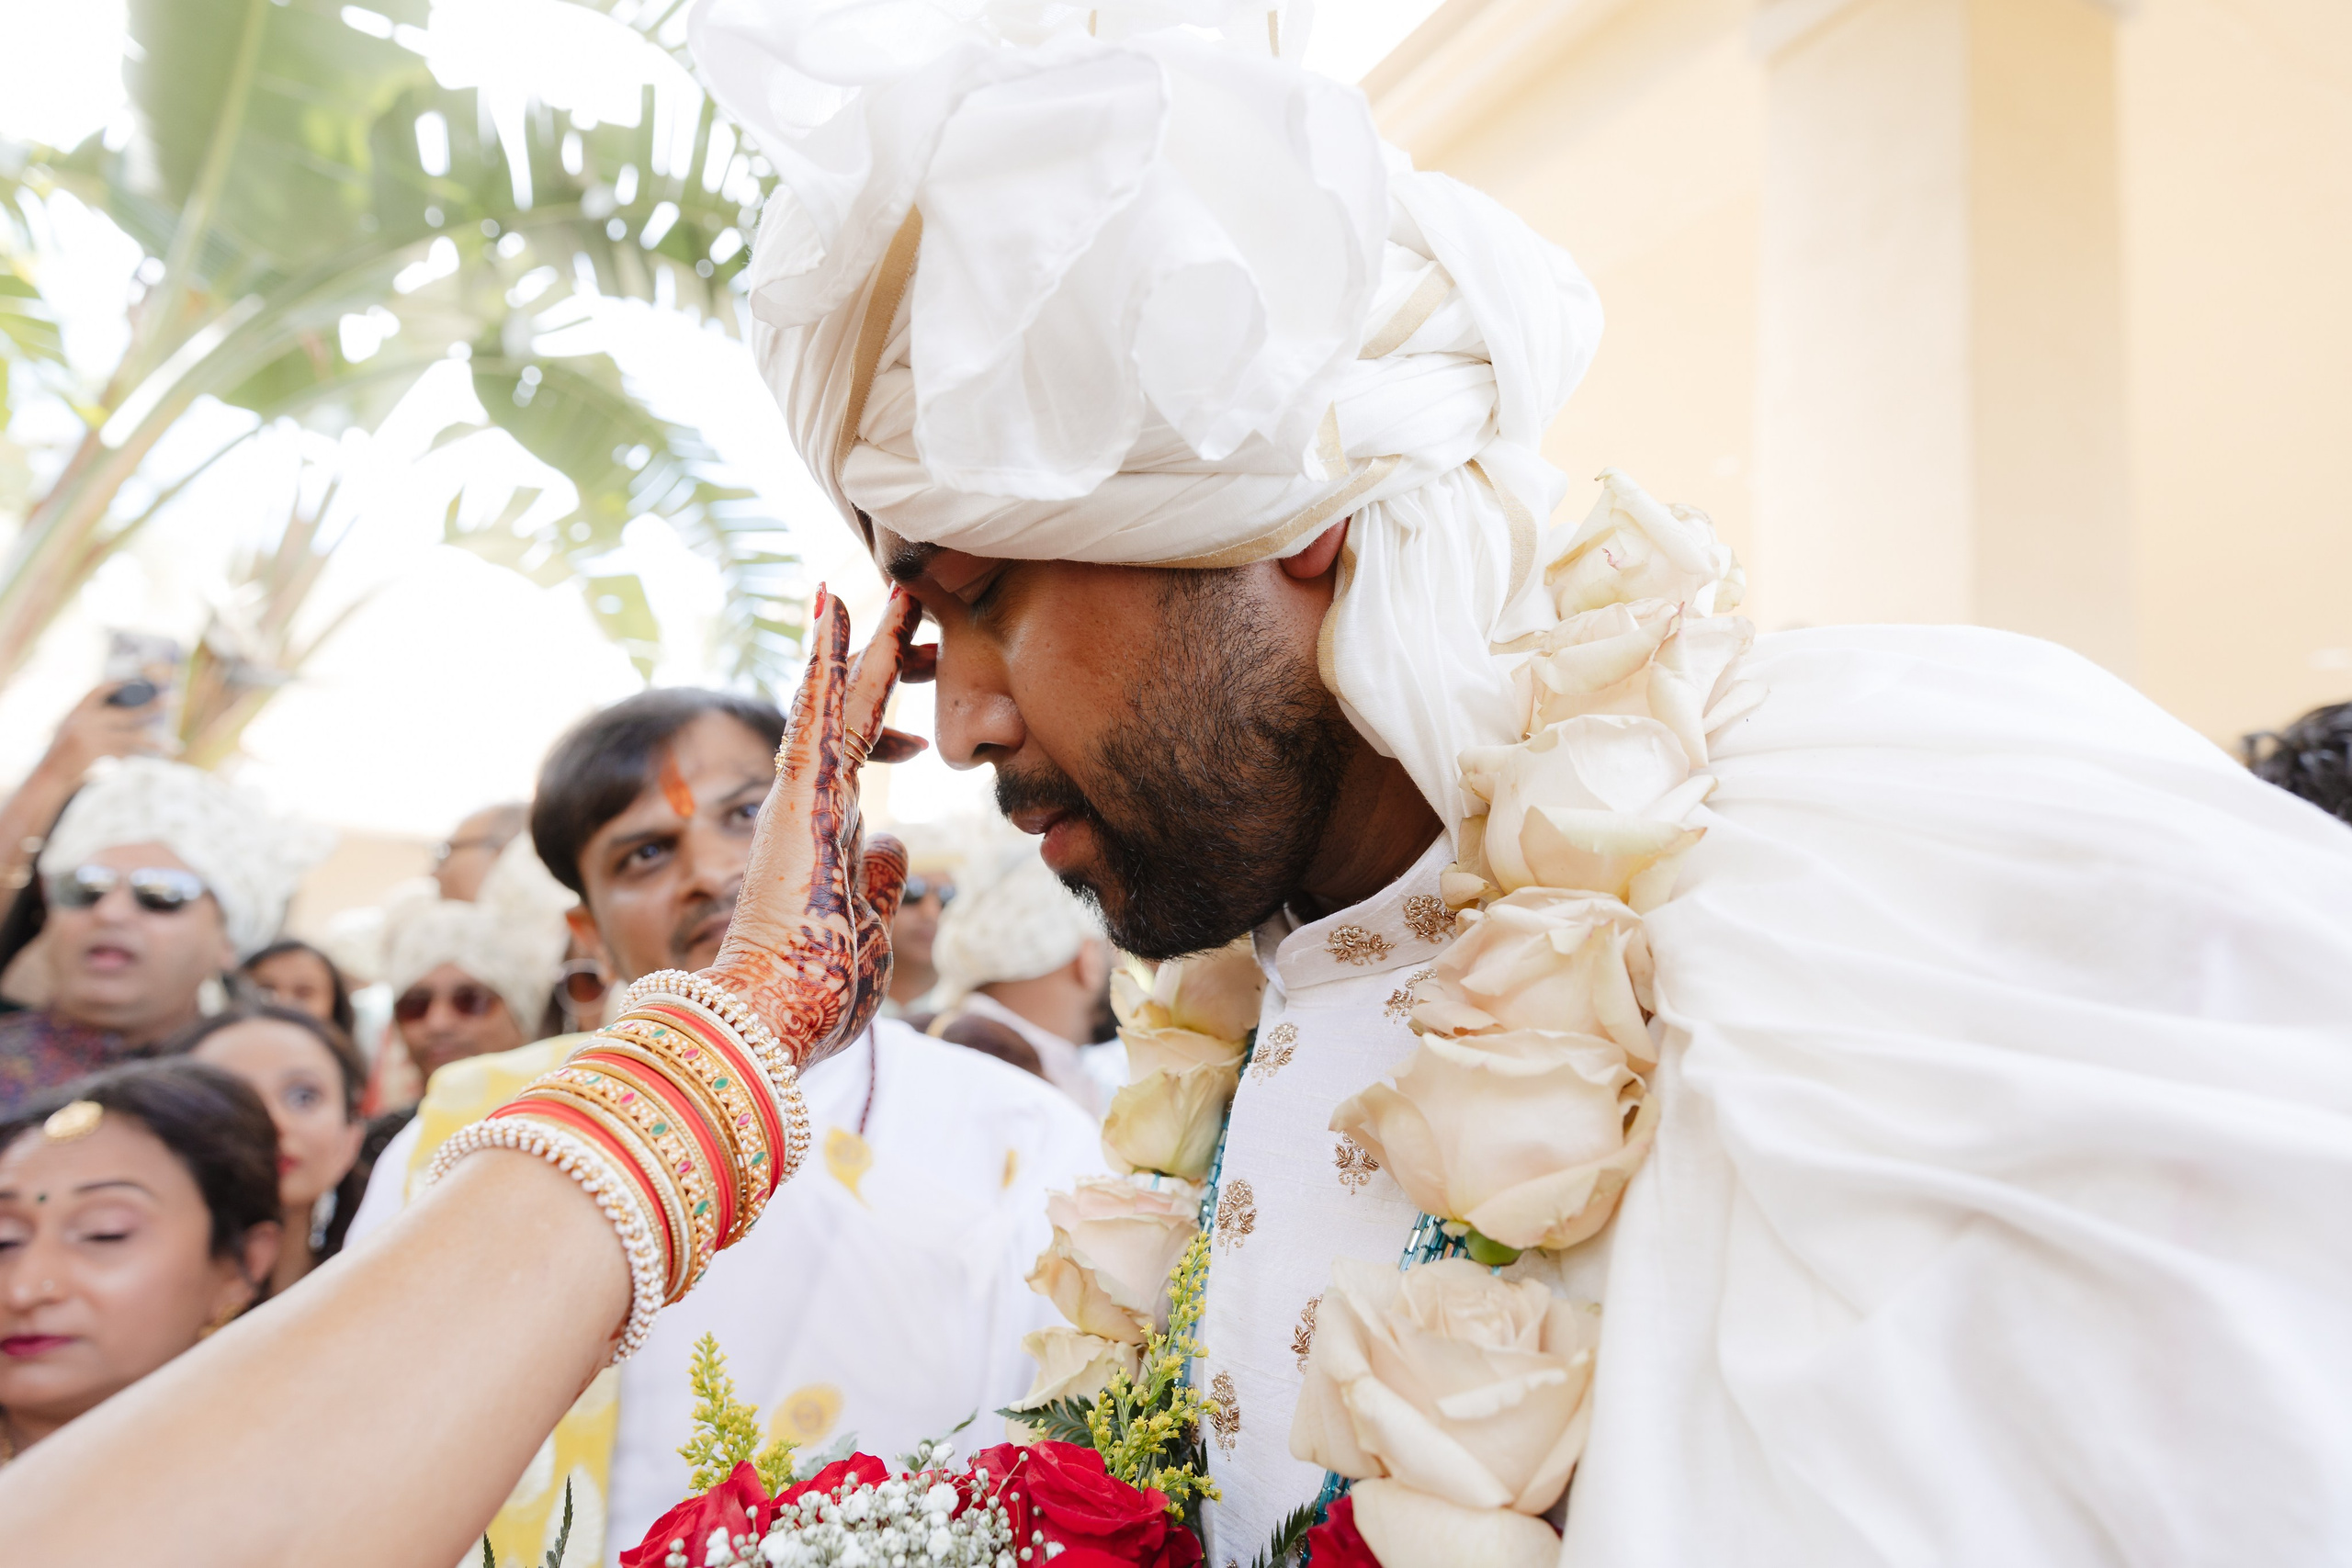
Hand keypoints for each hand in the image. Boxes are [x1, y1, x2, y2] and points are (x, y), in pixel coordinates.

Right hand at [38, 680, 165, 782]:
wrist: (51, 777)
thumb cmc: (63, 754)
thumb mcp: (69, 729)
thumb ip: (91, 719)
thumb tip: (129, 710)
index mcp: (77, 712)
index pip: (100, 690)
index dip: (123, 684)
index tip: (143, 679)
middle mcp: (85, 722)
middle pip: (127, 713)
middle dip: (153, 706)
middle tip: (176, 699)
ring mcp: (93, 739)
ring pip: (133, 738)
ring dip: (156, 743)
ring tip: (175, 745)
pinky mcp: (99, 757)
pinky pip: (126, 756)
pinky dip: (139, 760)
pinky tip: (155, 762)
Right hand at [702, 586, 929, 1067]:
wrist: (766, 1024)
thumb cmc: (815, 997)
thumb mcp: (872, 932)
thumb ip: (878, 882)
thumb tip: (894, 841)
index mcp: (829, 839)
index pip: (861, 761)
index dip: (884, 721)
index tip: (904, 696)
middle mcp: (811, 809)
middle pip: (853, 715)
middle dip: (885, 660)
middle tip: (910, 599)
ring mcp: (803, 799)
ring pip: (837, 701)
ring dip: (862, 642)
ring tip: (886, 584)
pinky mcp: (798, 798)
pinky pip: (815, 712)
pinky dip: (826, 658)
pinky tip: (834, 606)